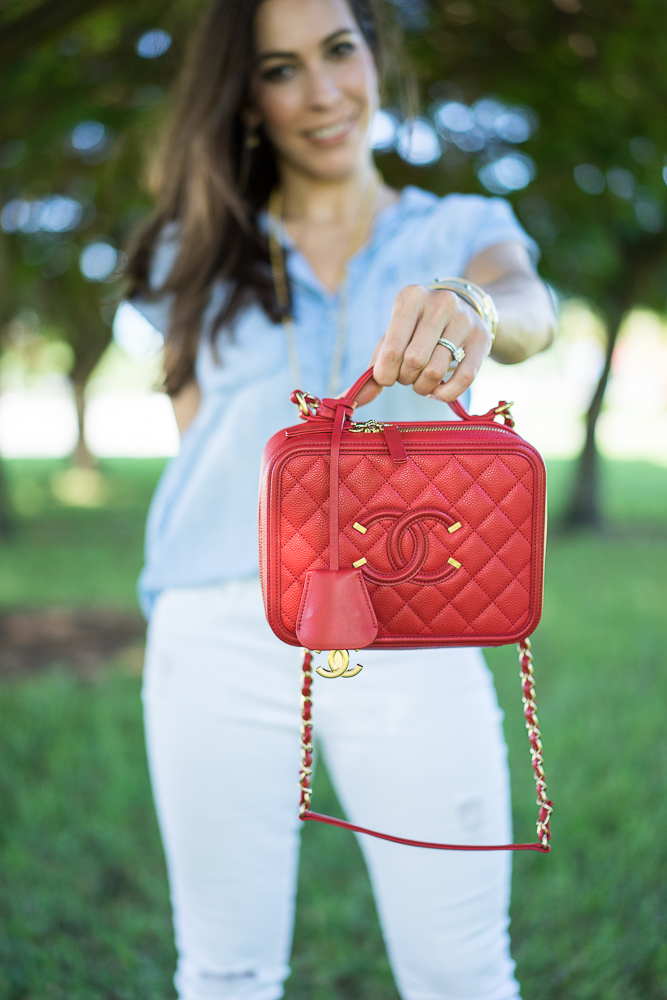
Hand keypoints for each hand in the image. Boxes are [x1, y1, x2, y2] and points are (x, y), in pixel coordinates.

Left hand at [353, 285, 492, 406]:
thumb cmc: (418, 330)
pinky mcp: (482, 340)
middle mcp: (440, 303)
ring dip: (423, 387)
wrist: (466, 312)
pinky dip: (445, 394)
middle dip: (405, 378)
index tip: (386, 377)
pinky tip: (437, 391)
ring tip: (421, 381)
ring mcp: (464, 320)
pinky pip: (463, 379)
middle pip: (414, 361)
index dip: (385, 373)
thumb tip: (349, 401)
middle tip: (406, 376)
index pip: (392, 348)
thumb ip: (373, 369)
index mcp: (410, 298)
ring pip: (436, 371)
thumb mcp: (394, 338)